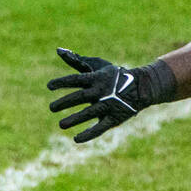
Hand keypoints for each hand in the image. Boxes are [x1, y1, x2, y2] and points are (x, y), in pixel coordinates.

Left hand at [48, 48, 169, 142]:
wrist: (141, 87)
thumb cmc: (113, 75)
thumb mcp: (97, 65)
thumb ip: (76, 60)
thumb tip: (58, 50)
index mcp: (96, 78)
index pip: (76, 79)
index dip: (62, 82)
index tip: (49, 86)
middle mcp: (101, 91)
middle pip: (80, 97)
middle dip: (65, 102)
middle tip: (51, 108)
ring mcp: (108, 105)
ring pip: (89, 113)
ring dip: (74, 119)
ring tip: (61, 125)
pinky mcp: (114, 118)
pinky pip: (100, 128)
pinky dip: (89, 134)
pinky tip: (76, 139)